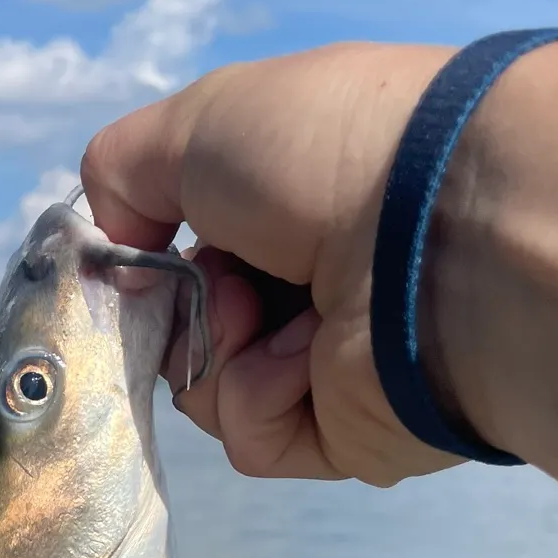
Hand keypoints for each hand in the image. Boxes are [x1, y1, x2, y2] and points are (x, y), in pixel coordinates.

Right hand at [80, 43, 462, 486]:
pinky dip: (257, 397)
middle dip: (174, 306)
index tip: (140, 245)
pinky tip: (303, 359)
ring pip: (204, 387)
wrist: (443, 238)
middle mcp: (308, 280)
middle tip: (215, 280)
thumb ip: (123, 171)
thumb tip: (114, 250)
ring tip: (272, 315)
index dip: (148, 251)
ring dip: (217, 347)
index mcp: (289, 202)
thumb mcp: (199, 121)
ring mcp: (325, 361)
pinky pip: (248, 435)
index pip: (184, 247)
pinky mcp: (341, 434)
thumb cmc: (327, 154)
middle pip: (182, 324)